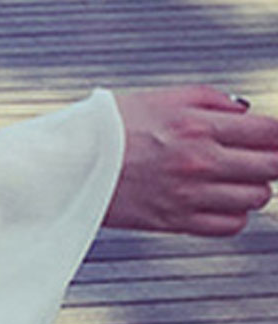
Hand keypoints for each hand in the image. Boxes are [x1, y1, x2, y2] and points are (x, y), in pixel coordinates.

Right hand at [105, 86, 277, 236]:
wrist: (66, 164)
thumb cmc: (106, 128)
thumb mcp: (160, 98)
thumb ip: (211, 99)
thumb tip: (247, 112)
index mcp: (197, 126)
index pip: (271, 133)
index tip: (273, 137)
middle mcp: (198, 162)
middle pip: (272, 167)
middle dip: (271, 160)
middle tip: (257, 155)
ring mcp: (189, 195)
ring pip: (256, 198)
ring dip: (252, 186)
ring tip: (231, 177)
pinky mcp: (176, 221)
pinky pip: (231, 225)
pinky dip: (233, 213)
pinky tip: (217, 199)